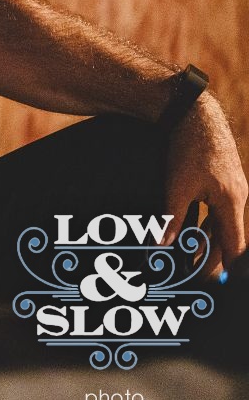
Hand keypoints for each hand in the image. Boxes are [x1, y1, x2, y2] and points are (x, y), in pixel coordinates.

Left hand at [161, 93, 247, 273]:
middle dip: (215, 259)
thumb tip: (162, 245)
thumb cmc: (188, 150)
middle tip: (201, 278)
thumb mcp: (176, 187)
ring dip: (209, 242)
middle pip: (229, 237)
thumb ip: (172, 218)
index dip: (229, 266)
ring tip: (195, 262)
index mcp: (231, 203)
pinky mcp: (223, 181)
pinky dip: (208, 225)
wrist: (195, 116)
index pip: (235, 246)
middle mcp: (237, 198)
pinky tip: (195, 233)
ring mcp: (232, 188)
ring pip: (223, 224)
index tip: (224, 284)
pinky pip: (218, 211)